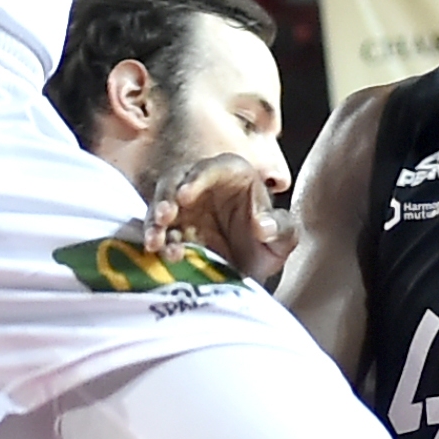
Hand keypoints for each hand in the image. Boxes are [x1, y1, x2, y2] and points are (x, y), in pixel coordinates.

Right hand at [146, 152, 292, 287]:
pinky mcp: (171, 230)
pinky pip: (158, 232)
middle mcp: (202, 186)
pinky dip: (156, 241)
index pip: (213, 168)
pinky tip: (161, 255)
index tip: (185, 196)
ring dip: (155, 223)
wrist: (252, 271)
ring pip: (161, 207)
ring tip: (155, 242)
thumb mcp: (283, 238)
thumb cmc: (268, 244)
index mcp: (232, 174)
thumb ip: (281, 228)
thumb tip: (264, 225)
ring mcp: (183, 208)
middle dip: (167, 198)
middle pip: (176, 182)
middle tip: (164, 216)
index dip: (196, 179)